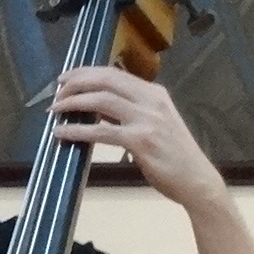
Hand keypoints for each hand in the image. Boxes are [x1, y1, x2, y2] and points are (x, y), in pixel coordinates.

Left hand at [51, 66, 225, 208]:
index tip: (68, 78)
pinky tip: (62, 132)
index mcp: (155, 93)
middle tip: (57, 90)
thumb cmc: (177, 157)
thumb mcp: (158, 124)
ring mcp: (146, 120)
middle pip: (105, 79)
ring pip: (100, 100)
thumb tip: (100, 110)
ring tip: (56, 109)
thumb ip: (133, 113)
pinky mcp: (140, 141)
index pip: (114, 73)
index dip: (86, 72)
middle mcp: (151, 101)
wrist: (197, 181)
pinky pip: (100, 131)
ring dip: (73, 102)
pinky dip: (77, 130)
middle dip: (76, 82)